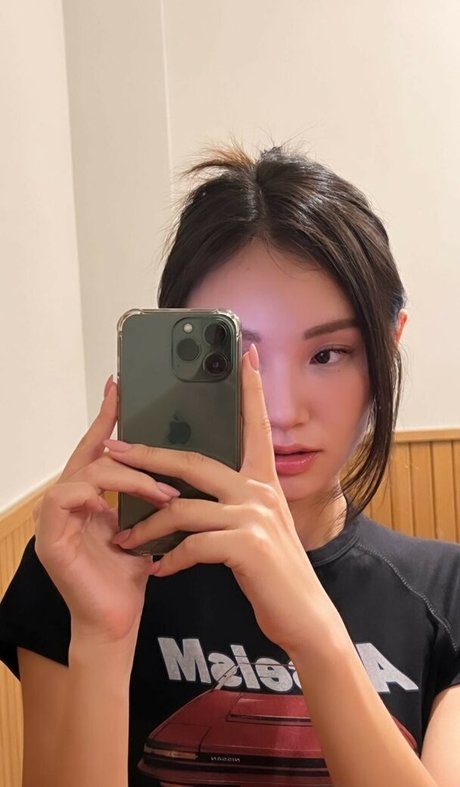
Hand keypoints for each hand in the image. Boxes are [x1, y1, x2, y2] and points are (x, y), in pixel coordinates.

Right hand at [34, 377, 179, 644]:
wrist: (116, 622)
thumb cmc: (131, 575)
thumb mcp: (149, 525)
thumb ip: (154, 494)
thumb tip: (188, 463)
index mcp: (92, 496)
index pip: (101, 449)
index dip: (109, 417)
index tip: (122, 386)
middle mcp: (70, 500)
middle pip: (91, 452)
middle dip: (113, 427)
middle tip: (135, 409)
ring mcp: (56, 517)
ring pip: (88, 471)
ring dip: (130, 477)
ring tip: (164, 492)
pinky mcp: (49, 535)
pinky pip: (69, 496)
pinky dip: (102, 495)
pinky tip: (127, 503)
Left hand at [106, 349, 324, 653]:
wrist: (304, 617)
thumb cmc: (275, 573)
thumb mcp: (260, 528)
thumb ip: (236, 504)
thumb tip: (195, 492)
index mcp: (263, 482)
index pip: (256, 426)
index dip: (250, 390)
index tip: (244, 354)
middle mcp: (260, 492)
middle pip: (194, 462)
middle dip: (148, 455)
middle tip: (113, 449)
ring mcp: (255, 517)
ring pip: (182, 507)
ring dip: (146, 527)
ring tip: (125, 541)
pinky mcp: (247, 546)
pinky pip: (192, 544)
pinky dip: (170, 558)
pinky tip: (159, 570)